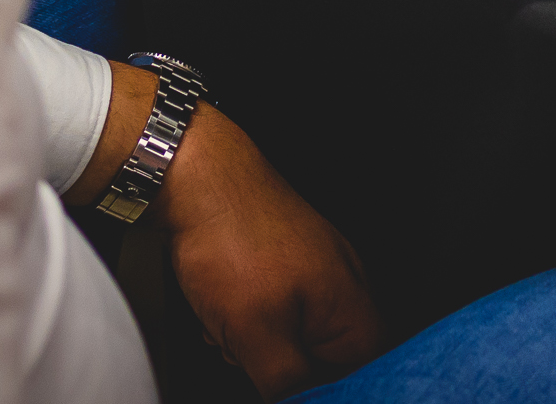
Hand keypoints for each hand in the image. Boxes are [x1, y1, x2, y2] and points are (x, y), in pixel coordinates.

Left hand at [65, 66, 380, 400]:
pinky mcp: (285, 251)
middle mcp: (345, 279)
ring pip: (295, 330)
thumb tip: (297, 399)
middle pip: (325, 355)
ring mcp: (316, 261)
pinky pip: (276, 302)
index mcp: (353, 303)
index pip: (360, 372)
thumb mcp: (257, 333)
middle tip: (249, 353)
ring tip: (227, 324)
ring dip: (260, 341)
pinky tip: (219, 306)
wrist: (195, 173)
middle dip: (283, 365)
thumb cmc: (231, 236)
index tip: (287, 385)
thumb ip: (288, 381)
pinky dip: (248, 314)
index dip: (323, 388)